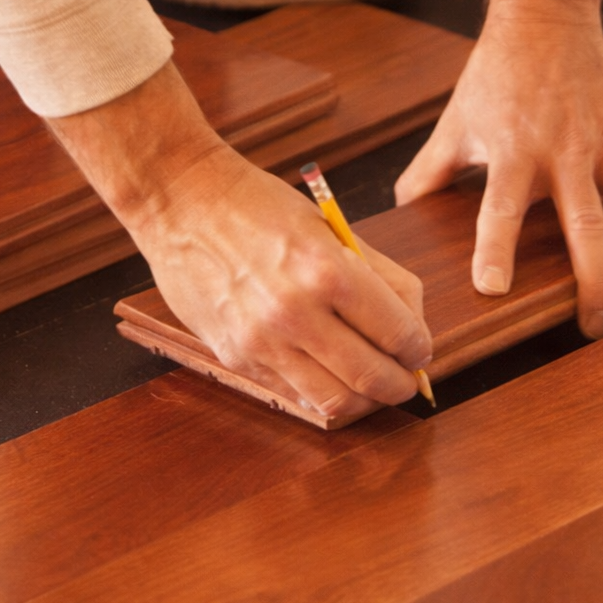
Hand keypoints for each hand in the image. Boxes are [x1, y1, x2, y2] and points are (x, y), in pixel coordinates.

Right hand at [50, 62, 430, 418]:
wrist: (182, 202)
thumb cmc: (259, 207)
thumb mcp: (331, 228)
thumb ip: (380, 275)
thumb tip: (414, 323)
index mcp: (328, 270)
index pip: (399, 333)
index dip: (420, 349)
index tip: (421, 350)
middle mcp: (295, 312)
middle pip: (373, 377)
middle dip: (402, 385)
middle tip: (407, 379)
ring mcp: (261, 341)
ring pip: (336, 401)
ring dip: (366, 401)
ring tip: (372, 386)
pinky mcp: (235, 356)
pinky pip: (294, 395)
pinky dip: (322, 394)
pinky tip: (330, 378)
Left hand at [395, 0, 602, 339]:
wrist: (547, 14)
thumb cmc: (495, 74)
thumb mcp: (453, 121)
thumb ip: (427, 172)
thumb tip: (399, 215)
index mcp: (514, 151)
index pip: (500, 207)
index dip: (495, 249)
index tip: (493, 290)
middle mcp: (565, 151)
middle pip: (587, 227)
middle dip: (594, 283)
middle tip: (593, 329)